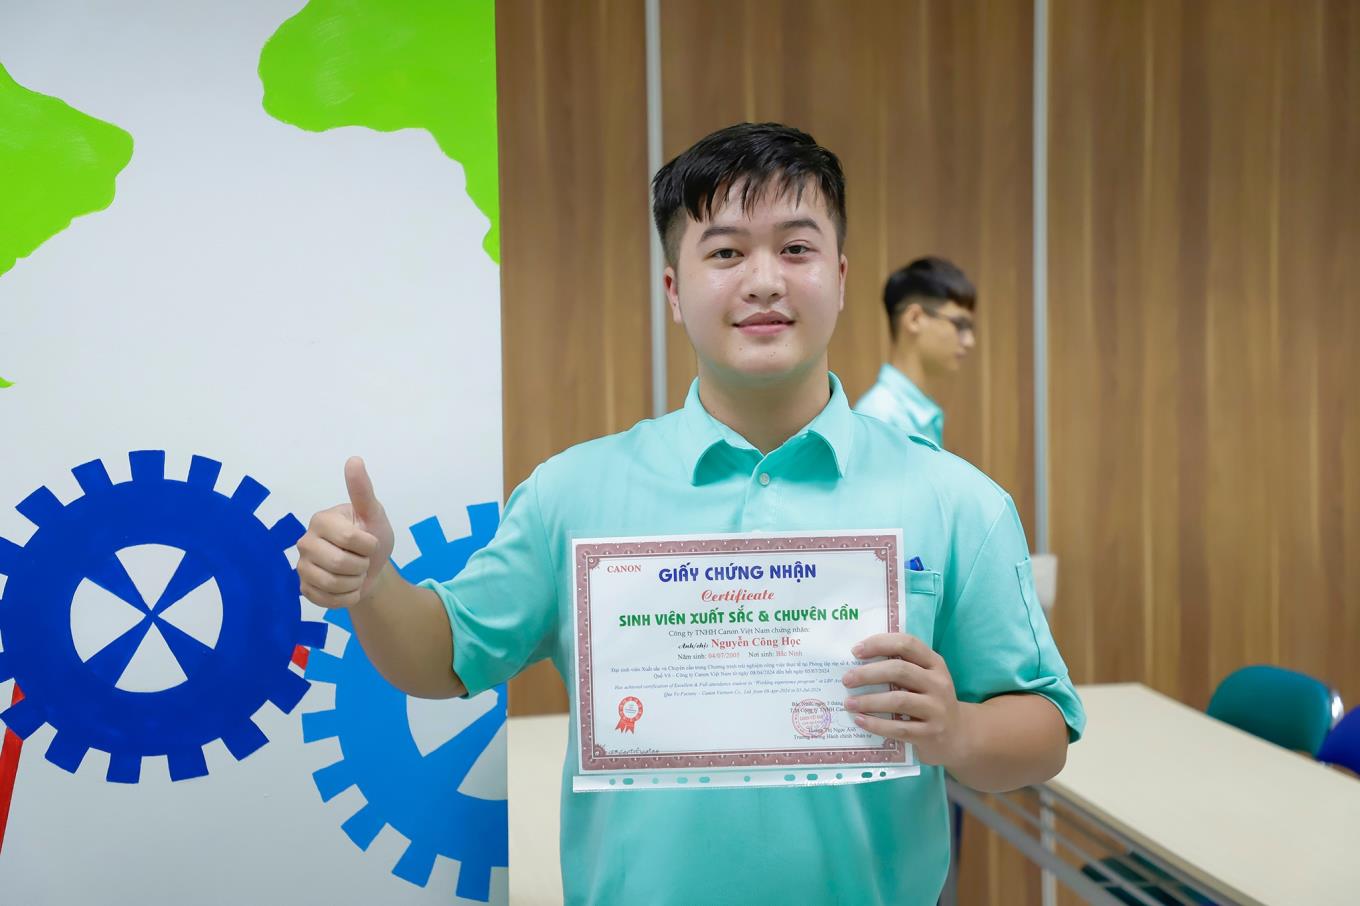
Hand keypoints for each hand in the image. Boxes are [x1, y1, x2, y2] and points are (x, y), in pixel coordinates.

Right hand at [296, 456, 396, 608]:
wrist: (373, 569)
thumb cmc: (373, 537)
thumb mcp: (374, 515)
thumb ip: (363, 491)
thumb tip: (354, 460)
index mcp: (321, 519)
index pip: (350, 538)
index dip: (369, 545)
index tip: (370, 541)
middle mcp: (305, 541)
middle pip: (338, 563)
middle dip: (361, 566)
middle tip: (362, 560)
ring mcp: (301, 566)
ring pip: (331, 584)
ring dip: (355, 582)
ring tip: (356, 573)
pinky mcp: (304, 588)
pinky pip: (326, 600)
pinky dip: (347, 598)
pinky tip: (349, 587)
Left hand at [841, 633, 968, 766]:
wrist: (957, 736)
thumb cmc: (930, 701)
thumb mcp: (925, 678)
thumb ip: (901, 667)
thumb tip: (857, 662)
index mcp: (935, 664)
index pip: (908, 644)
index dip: (880, 644)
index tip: (855, 651)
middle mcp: (939, 684)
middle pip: (900, 670)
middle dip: (868, 674)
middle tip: (847, 679)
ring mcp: (937, 709)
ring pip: (898, 700)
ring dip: (869, 701)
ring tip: (849, 703)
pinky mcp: (930, 734)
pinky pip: (899, 728)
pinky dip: (876, 724)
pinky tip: (860, 721)